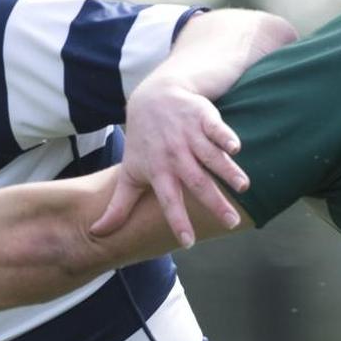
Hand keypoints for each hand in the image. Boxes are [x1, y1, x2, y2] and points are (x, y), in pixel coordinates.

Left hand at [91, 76, 247, 246]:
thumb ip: (118, 206)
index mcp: (159, 172)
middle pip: (196, 181)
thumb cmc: (143, 142)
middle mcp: (175, 155)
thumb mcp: (129, 172)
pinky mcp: (203, 117)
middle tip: (231, 223)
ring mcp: (190, 135)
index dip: (177, 221)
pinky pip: (216, 128)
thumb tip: (97, 233)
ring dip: (226, 171)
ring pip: (210, 156)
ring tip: (243, 187)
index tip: (188, 242)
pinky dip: (225, 136)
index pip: (168, 200)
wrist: (152, 98)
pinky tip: (236, 147)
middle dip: (214, 202)